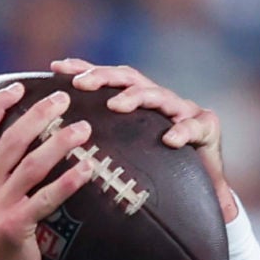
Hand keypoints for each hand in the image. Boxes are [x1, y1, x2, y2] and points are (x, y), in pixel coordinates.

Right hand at [0, 79, 95, 259]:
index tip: (19, 86)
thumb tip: (15, 145)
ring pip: (31, 163)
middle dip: (39, 113)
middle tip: (64, 99)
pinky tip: (88, 170)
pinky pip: (46, 197)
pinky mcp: (15, 226)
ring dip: (59, 142)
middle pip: (11, 139)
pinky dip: (68, 182)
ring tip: (83, 129)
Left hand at [52, 58, 236, 221]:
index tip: (57, 67)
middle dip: (104, 77)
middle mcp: (158, 100)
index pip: (108, 79)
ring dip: (136, 97)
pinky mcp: (206, 127)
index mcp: (137, 102)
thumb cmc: (156, 170)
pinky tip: (170, 140)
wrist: (199, 192)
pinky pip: (195, 127)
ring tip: (116, 106)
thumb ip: (99, 144)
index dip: (84, 69)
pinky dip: (183, 131)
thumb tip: (52, 147)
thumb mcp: (123, 155)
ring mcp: (183, 111)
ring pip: (158, 96)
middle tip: (80, 84)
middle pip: (130, 78)